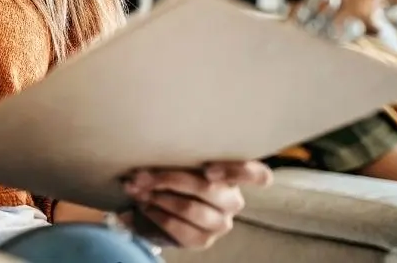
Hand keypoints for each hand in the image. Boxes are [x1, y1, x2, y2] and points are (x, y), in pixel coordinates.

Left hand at [118, 161, 272, 249]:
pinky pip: (180, 229)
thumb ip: (170, 157)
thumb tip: (145, 164)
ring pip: (191, 208)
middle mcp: (232, 201)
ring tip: (138, 190)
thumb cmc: (171, 176)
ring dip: (159, 197)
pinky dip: (157, 215)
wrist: (158, 209)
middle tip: (140, 175)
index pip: (258, 175)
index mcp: (233, 175)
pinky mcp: (203, 240)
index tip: (208, 169)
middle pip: (208, 188)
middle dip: (168, 178)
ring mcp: (220, 223)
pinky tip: (144, 206)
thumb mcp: (176, 163)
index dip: (238, 171)